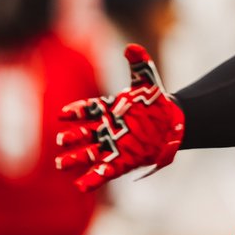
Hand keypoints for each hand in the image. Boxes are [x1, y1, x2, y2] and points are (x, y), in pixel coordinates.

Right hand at [55, 44, 183, 191]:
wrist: (172, 124)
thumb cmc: (155, 103)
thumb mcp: (148, 82)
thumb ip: (140, 64)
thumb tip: (132, 46)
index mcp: (108, 110)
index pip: (88, 110)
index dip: (76, 113)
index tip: (63, 115)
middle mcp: (106, 130)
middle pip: (84, 135)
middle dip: (72, 139)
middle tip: (61, 141)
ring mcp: (112, 147)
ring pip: (89, 154)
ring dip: (75, 159)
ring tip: (62, 164)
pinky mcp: (121, 162)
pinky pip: (103, 172)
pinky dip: (92, 180)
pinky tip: (80, 187)